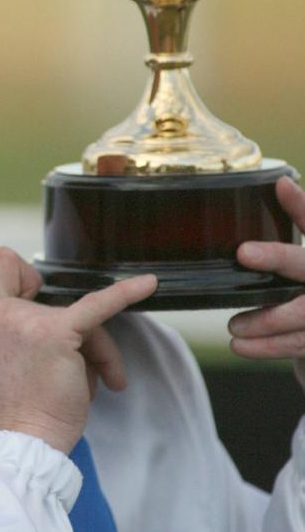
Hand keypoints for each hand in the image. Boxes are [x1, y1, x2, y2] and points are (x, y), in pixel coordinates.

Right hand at [0, 247, 156, 453]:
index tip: (38, 315)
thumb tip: (70, 312)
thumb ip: (22, 322)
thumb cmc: (23, 407)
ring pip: (80, 312)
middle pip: (53, 296)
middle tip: (79, 365)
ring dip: (97, 349)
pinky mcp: (56, 331)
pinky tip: (148, 285)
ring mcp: (24, 319)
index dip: (29, 284)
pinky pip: (100, 305)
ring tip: (102, 383)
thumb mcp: (6, 353)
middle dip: (75, 329)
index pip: (4, 265)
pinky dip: (126, 293)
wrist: (25, 442)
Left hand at [230, 176, 304, 388]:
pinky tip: (240, 345)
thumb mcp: (300, 265)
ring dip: (264, 319)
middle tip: (244, 252)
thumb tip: (273, 189)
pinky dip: (266, 347)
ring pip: (301, 312)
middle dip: (278, 257)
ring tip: (233, 325)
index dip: (301, 205)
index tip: (282, 185)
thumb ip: (290, 236)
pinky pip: (297, 344)